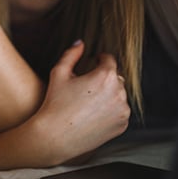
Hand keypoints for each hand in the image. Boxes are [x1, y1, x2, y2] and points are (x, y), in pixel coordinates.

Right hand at [35, 41, 129, 163]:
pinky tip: (92, 113)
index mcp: (105, 76)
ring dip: (108, 93)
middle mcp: (119, 92)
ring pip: (119, 94)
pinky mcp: (122, 124)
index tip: (93, 61)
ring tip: (88, 101)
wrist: (56, 136)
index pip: (109, 59)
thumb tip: (80, 42)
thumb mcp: (58, 73)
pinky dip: (110, 109)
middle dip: (103, 77)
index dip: (99, 58)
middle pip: (116, 77)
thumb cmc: (54, 103)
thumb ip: (71, 54)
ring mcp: (123, 110)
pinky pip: (119, 111)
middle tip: (85, 85)